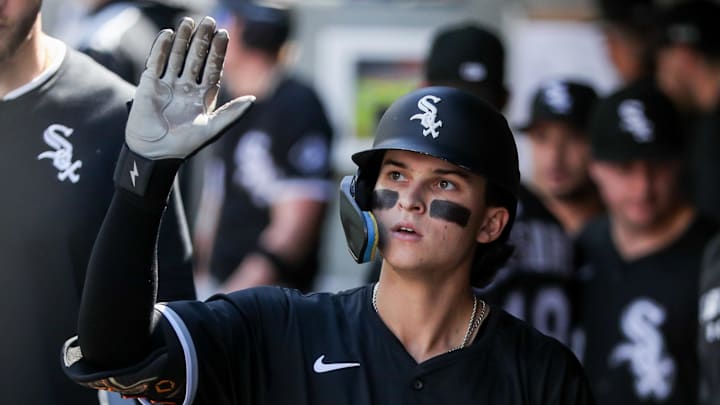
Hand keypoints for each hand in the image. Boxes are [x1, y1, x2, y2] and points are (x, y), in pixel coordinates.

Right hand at [126, 16, 253, 159]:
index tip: (224, 34)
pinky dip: (161, 48)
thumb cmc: (185, 145)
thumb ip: (232, 114)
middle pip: (196, 58)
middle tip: (208, 21)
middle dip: (202, 40)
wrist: (155, 153)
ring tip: (188, 22)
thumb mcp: (212, 129)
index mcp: (203, 96)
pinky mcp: (149, 85)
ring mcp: (167, 84)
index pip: (212, 68)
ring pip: (177, 57)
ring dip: (183, 40)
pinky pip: (156, 62)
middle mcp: (186, 87)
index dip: (218, 52)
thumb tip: (253, 100)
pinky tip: (168, 35)